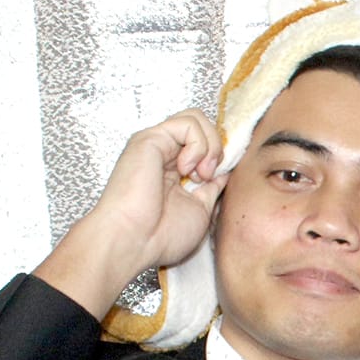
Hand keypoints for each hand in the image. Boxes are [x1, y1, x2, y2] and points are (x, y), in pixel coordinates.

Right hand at [34, 111, 226, 318]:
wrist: (134, 241)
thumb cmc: (160, 236)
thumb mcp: (200, 209)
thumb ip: (212, 187)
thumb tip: (225, 170)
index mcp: (174, 170)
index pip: (204, 144)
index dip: (220, 155)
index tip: (219, 179)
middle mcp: (164, 154)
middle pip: (201, 126)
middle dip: (217, 148)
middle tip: (208, 177)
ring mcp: (156, 144)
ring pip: (196, 118)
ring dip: (209, 146)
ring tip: (198, 174)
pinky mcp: (150, 138)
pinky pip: (188, 123)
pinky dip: (198, 145)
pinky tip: (186, 168)